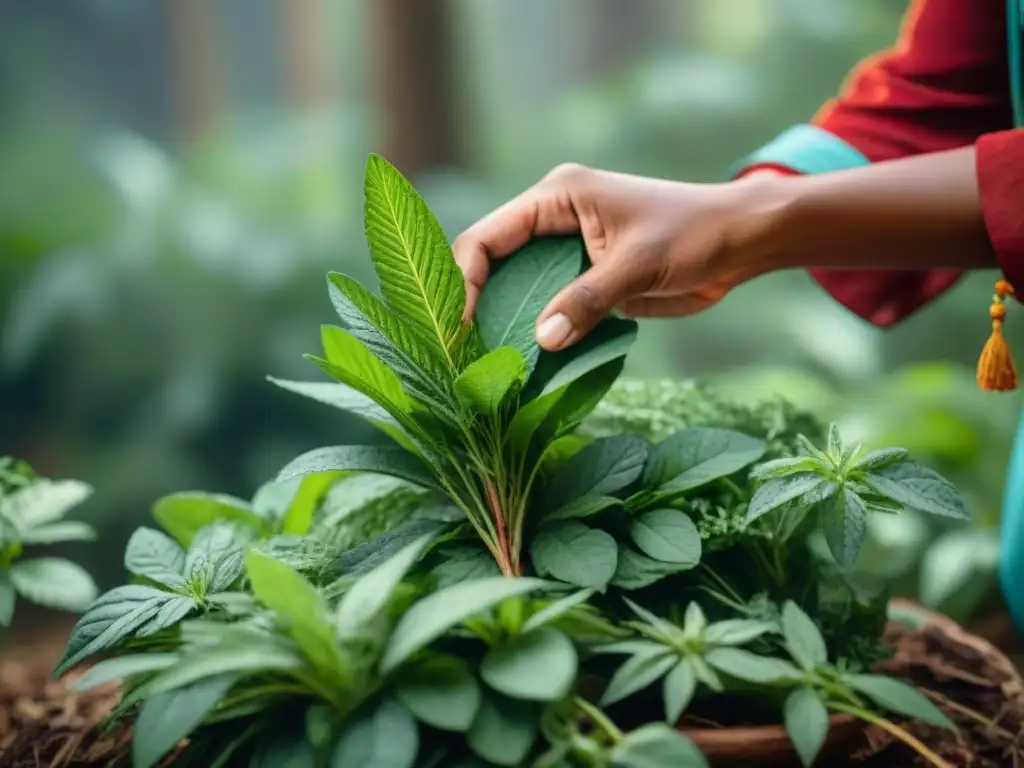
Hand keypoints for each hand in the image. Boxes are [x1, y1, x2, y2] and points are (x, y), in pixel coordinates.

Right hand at [453, 163, 781, 350]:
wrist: (739, 242)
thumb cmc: (694, 234)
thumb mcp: (638, 264)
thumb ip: (588, 300)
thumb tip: (542, 341)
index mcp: (556, 196)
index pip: (487, 237)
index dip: (466, 282)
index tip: (461, 328)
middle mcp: (553, 219)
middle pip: (493, 263)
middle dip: (480, 305)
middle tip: (469, 354)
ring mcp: (568, 249)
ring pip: (518, 287)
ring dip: (508, 321)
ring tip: (494, 363)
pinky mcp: (585, 276)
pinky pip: (548, 304)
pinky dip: (539, 330)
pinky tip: (531, 359)